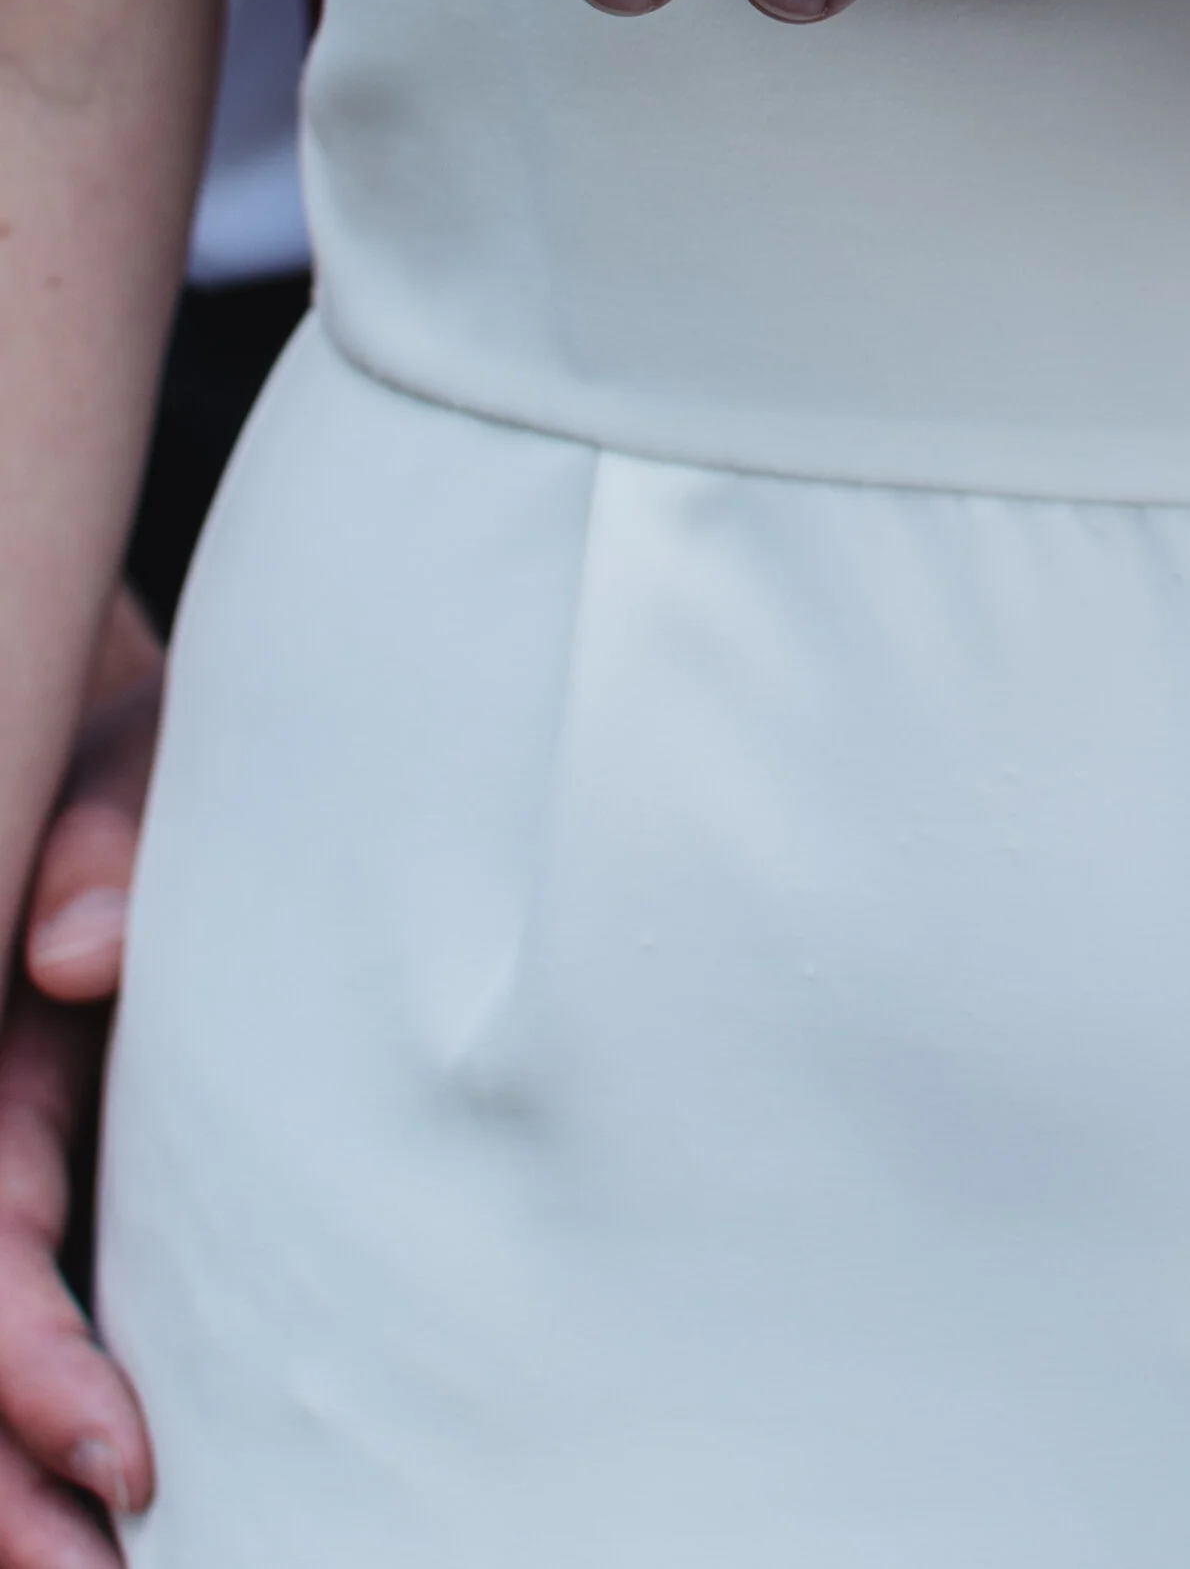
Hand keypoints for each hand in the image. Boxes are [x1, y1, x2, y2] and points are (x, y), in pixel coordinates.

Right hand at [0, 596, 159, 1568]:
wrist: (125, 727)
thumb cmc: (146, 746)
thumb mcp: (129, 758)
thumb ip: (107, 834)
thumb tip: (78, 955)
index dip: (30, 1369)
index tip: (127, 1462)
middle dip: (15, 1496)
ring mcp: (26, 1155)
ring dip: (19, 1493)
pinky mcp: (79, 1162)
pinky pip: (45, 1304)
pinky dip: (46, 1420)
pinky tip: (108, 1518)